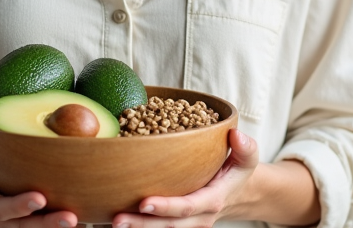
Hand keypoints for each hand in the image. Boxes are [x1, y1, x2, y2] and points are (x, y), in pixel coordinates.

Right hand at [0, 135, 79, 227]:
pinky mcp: (43, 222)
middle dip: (49, 225)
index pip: (2, 210)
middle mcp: (10, 222)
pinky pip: (57, 227)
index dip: (19, 206)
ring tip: (85, 220)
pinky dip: (77, 223)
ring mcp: (26, 225)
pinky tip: (94, 216)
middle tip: (71, 218)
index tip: (39, 198)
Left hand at [112, 129, 259, 227]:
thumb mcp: (247, 159)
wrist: (237, 195)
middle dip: (141, 225)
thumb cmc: (236, 172)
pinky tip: (105, 223)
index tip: (145, 202)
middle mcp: (196, 219)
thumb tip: (237, 134)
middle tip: (116, 219)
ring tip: (107, 223)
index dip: (167, 207)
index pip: (188, 208)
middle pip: (167, 227)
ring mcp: (184, 225)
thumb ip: (246, 148)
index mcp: (212, 202)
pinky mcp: (173, 225)